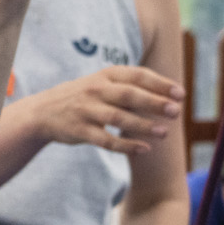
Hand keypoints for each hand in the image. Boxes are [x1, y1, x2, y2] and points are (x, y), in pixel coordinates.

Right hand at [27, 66, 184, 156]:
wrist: (43, 112)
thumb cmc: (83, 98)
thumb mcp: (102, 84)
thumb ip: (129, 87)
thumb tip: (167, 95)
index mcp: (106, 75)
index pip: (137, 75)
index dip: (160, 84)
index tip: (181, 94)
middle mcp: (96, 90)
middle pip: (130, 95)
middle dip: (155, 102)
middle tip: (177, 111)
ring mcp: (87, 111)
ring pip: (119, 118)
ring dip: (143, 125)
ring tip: (165, 132)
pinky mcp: (80, 131)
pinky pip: (106, 140)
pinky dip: (126, 146)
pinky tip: (144, 149)